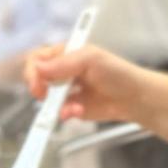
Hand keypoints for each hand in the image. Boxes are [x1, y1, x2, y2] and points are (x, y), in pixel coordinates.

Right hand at [23, 44, 143, 121]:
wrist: (133, 97)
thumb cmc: (117, 72)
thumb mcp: (91, 59)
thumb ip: (64, 62)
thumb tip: (39, 68)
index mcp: (65, 54)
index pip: (37, 58)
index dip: (33, 70)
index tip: (38, 82)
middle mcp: (63, 71)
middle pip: (36, 78)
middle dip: (39, 89)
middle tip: (45, 95)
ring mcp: (66, 91)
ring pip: (46, 99)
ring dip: (55, 104)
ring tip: (72, 107)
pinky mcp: (72, 107)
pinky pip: (59, 112)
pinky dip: (66, 113)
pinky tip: (78, 111)